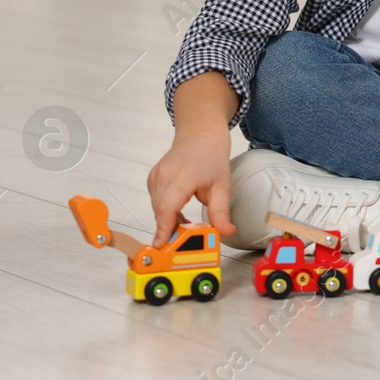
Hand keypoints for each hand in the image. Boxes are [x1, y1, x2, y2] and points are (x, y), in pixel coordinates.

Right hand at [147, 73, 239, 245]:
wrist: (200, 135)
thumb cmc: (212, 157)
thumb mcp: (222, 187)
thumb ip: (221, 213)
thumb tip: (226, 233)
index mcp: (182, 177)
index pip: (167, 208)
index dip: (163, 229)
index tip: (161, 245)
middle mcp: (164, 175)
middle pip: (161, 211)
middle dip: (170, 229)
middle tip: (184, 241)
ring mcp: (156, 176)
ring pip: (157, 208)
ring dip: (169, 219)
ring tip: (187, 222)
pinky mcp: (153, 178)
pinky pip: (156, 201)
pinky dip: (165, 210)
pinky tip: (179, 211)